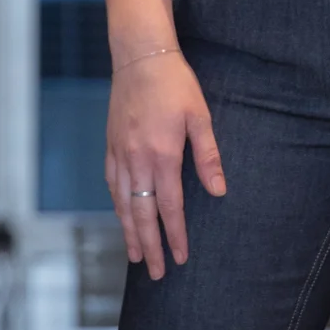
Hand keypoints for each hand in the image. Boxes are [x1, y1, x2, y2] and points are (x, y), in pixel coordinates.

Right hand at [106, 50, 225, 276]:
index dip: (175, 235)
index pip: (169, 206)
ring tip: (134, 255)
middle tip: (155, 272)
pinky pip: (112, 185)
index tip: (180, 257)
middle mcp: (136, 160)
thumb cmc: (175, 84)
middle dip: (149, 246)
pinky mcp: (111, 146)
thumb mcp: (200, 117)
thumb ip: (208, 156)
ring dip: (129, 232)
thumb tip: (218, 190)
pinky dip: (117, 206)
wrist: (139, 57)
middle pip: (141, 214)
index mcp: (162, 155)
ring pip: (122, 203)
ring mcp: (119, 154)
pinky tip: (122, 216)